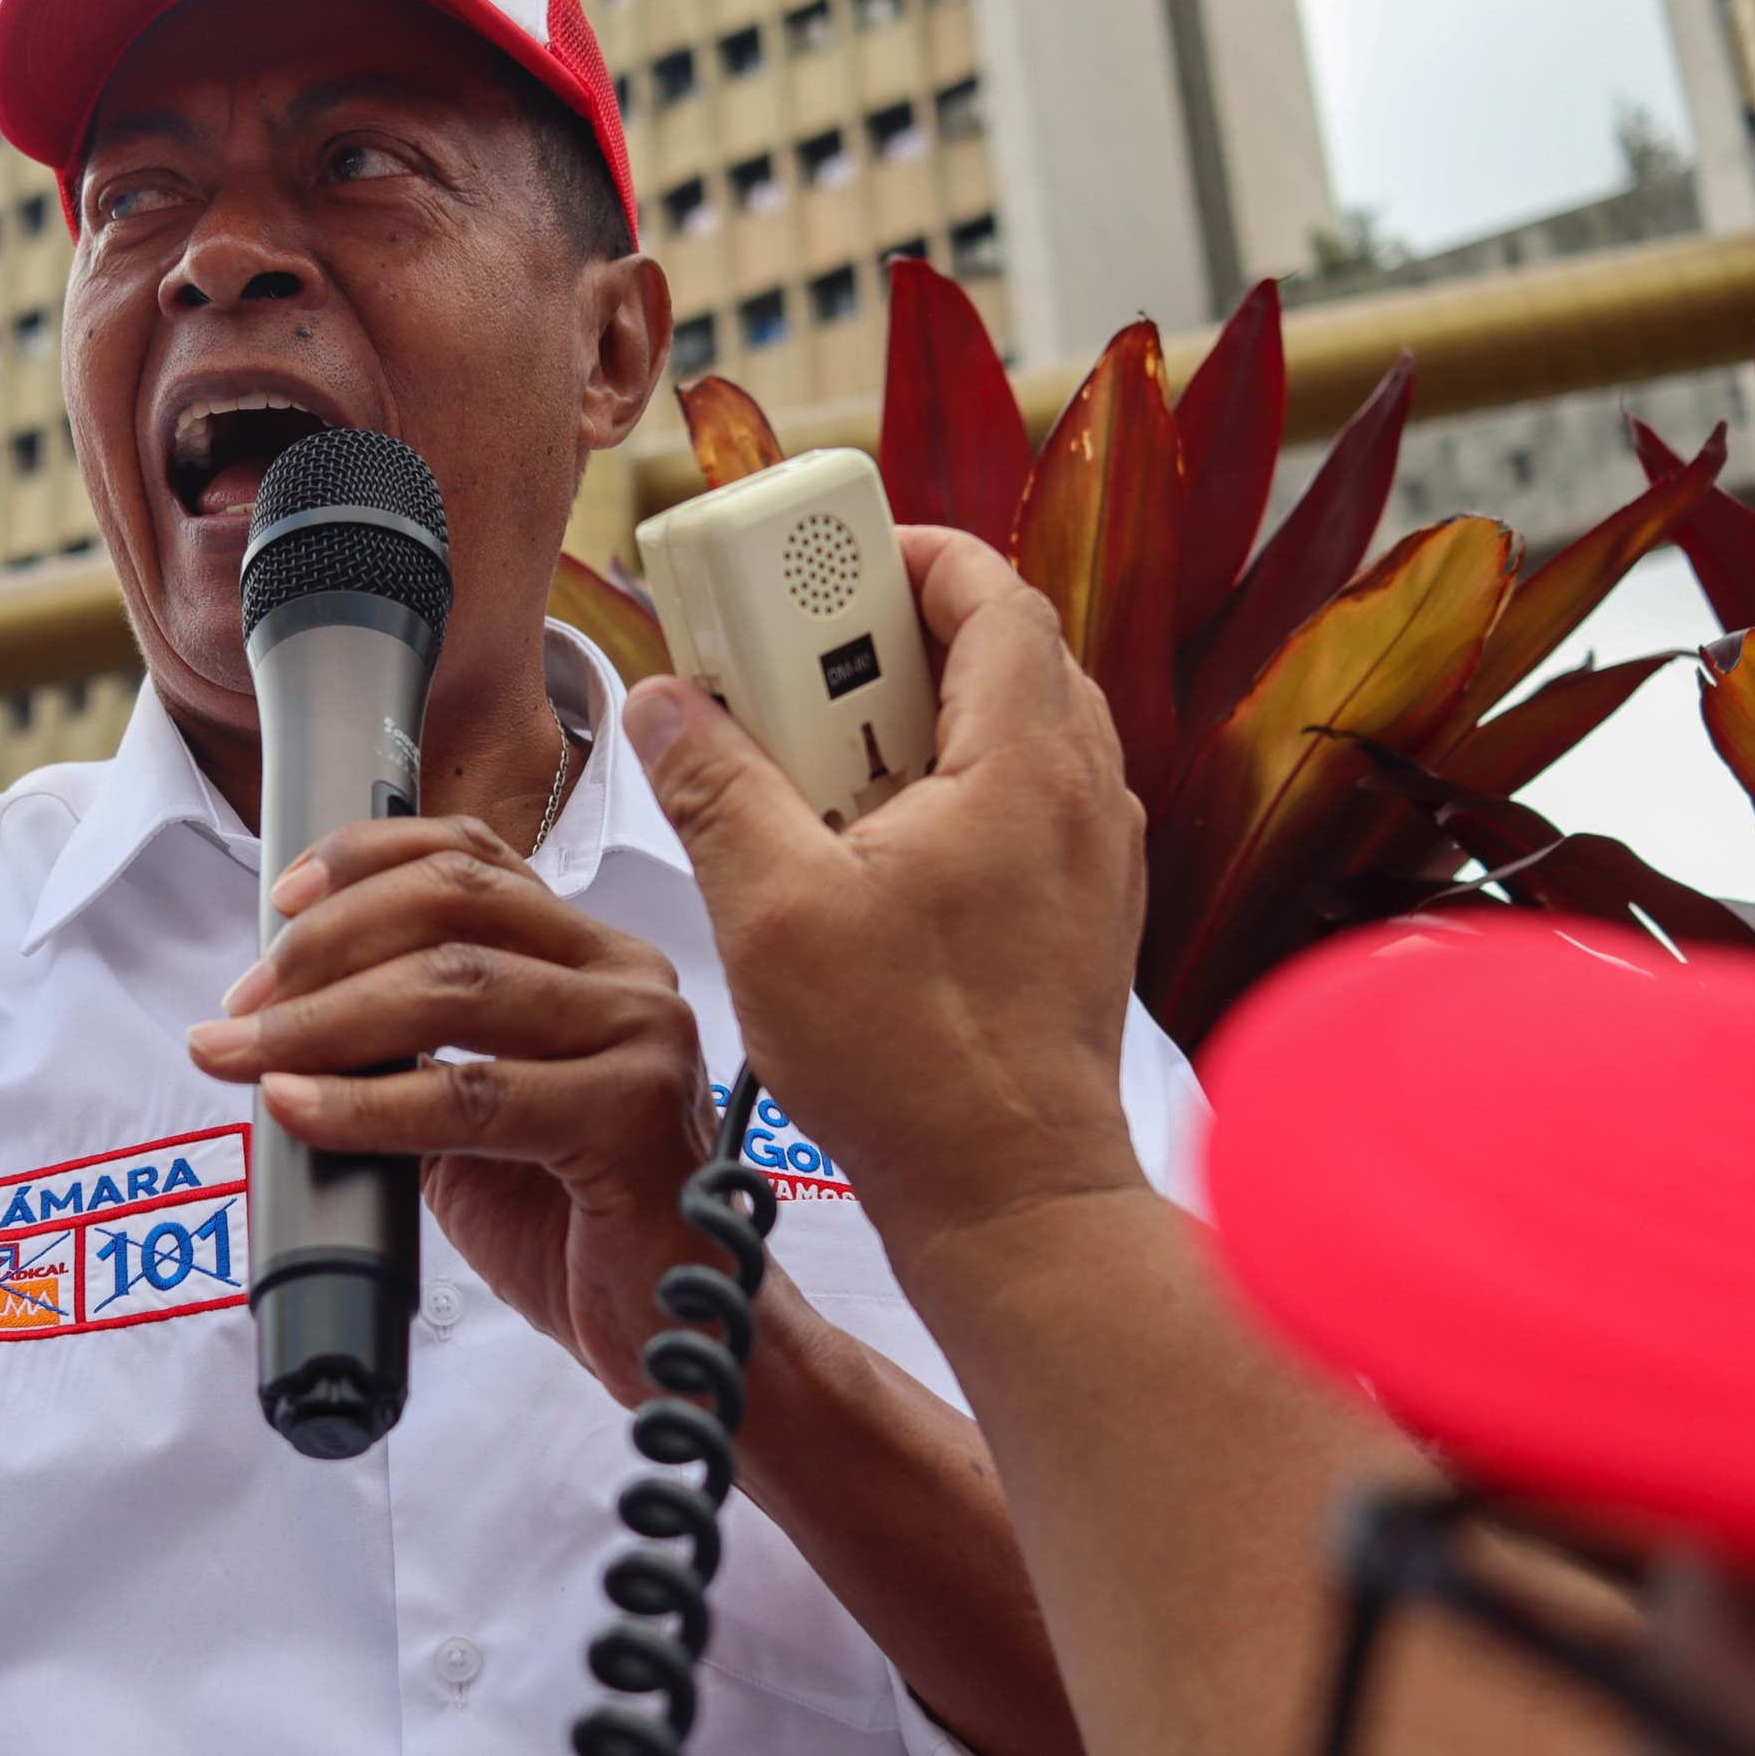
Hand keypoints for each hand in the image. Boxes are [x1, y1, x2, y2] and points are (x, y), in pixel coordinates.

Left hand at [185, 817, 716, 1400]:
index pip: (473, 858)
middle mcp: (625, 975)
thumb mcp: (472, 1118)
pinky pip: (472, 1095)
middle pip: (453, 902)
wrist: (669, 1328)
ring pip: (454, 985)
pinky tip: (300, 1109)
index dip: (364, 862)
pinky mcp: (632, 1113)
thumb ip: (409, 1055)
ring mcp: (640, 1037)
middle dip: (325, 945)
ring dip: (322, 1019)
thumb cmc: (574, 1224)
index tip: (280, 904)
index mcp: (590, 956)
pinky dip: (368, 1102)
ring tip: (244, 1055)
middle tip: (241, 1006)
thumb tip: (284, 1024)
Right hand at [619, 527, 1147, 1267]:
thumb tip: (665, 710)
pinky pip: (1009, 808)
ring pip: (1000, 733)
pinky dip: (935, 795)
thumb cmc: (917, 1070)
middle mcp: (1080, 796)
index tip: (821, 569)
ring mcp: (1088, 859)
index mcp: (1027, 763)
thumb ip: (715, 790)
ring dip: (903, 725)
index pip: (990, 591)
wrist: (1011, 1199)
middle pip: (991, 653)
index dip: (903, 556)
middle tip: (787, 675)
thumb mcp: (774, 911)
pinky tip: (854, 855)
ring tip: (808, 771)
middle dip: (879, 645)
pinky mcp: (1073, 916)